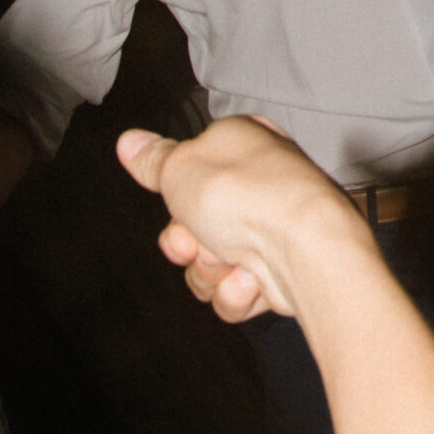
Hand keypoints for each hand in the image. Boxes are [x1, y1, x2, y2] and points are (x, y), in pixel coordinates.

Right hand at [117, 114, 367, 320]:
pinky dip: (236, 291)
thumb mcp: (181, 167)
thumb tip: (129, 140)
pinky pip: (232, 292)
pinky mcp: (277, 272)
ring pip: (208, 265)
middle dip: (187, 243)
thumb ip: (154, 159)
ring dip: (210, 271)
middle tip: (195, 241)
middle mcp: (257, 186)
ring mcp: (268, 231)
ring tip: (232, 260)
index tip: (174, 202)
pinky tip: (251, 279)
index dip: (175, 194)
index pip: (191, 170)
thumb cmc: (247, 197)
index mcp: (239, 147)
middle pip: (193, 226)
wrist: (303, 249)